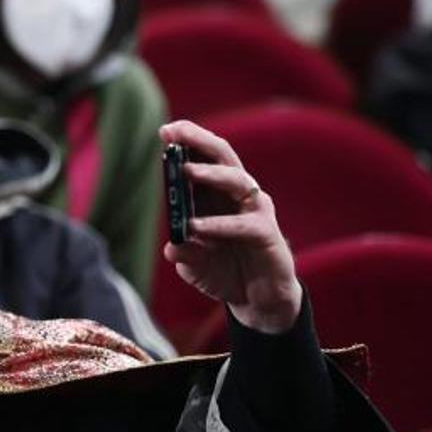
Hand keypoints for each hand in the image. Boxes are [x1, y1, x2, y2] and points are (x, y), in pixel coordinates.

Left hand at [160, 121, 301, 333]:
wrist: (257, 301)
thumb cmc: (225, 273)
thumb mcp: (195, 264)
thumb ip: (184, 253)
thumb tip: (172, 247)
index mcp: (217, 195)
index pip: (204, 158)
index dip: (187, 141)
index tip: (164, 130)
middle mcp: (238, 196)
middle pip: (223, 157)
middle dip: (199, 141)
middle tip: (175, 133)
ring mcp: (255, 212)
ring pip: (237, 180)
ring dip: (210, 173)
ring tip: (185, 171)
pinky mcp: (267, 235)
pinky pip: (243, 224)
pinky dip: (218, 224)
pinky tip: (196, 227)